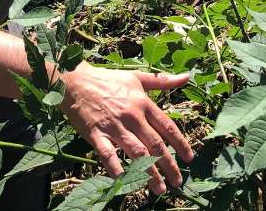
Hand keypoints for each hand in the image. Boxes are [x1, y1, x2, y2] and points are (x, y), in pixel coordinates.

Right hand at [59, 62, 193, 190]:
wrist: (76, 81)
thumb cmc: (108, 80)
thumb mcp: (138, 77)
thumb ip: (163, 81)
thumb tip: (187, 77)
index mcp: (143, 103)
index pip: (167, 126)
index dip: (180, 143)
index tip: (189, 158)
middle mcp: (132, 116)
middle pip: (155, 144)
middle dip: (169, 165)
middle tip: (178, 182)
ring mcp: (114, 126)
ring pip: (137, 152)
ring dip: (150, 172)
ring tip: (160, 188)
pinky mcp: (96, 134)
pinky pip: (108, 155)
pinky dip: (117, 169)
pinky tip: (125, 182)